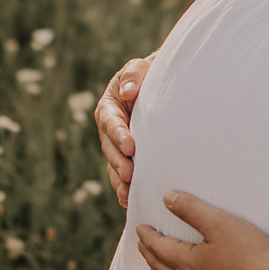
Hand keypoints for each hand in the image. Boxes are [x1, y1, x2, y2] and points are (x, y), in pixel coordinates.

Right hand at [96, 54, 151, 206]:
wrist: (159, 87)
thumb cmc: (149, 75)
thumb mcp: (140, 69)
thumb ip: (134, 75)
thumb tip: (128, 91)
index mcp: (109, 107)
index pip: (111, 122)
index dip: (119, 135)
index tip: (131, 147)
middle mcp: (110, 129)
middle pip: (110, 148)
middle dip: (119, 162)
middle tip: (130, 174)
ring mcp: (118, 145)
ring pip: (114, 165)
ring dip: (120, 180)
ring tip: (129, 193)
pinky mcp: (128, 158)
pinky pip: (123, 174)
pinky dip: (125, 187)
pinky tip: (130, 200)